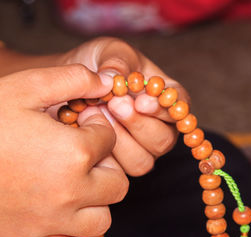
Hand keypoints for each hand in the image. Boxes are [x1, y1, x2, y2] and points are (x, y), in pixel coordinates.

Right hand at [0, 65, 128, 236]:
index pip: (110, 139)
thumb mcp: (26, 85)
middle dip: (105, 162)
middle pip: (117, 182)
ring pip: (101, 218)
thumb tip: (107, 80)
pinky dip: (70, 231)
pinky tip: (55, 209)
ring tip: (71, 181)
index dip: (96, 124)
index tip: (76, 121)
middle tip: (78, 151)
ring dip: (94, 199)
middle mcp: (70, 193)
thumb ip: (74, 78)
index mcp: (74, 153)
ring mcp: (51, 222)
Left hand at [60, 37, 190, 175]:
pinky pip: (118, 170)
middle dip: (137, 125)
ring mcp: (138, 148)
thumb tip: (115, 78)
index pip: (178, 108)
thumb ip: (117, 61)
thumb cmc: (97, 66)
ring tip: (94, 113)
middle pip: (163, 141)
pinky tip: (85, 128)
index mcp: (165, 98)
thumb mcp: (108, 52)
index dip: (163, 108)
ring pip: (141, 161)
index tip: (141, 101)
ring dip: (118, 140)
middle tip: (114, 105)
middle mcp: (158, 127)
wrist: (71, 84)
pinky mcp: (117, 163)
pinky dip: (101, 151)